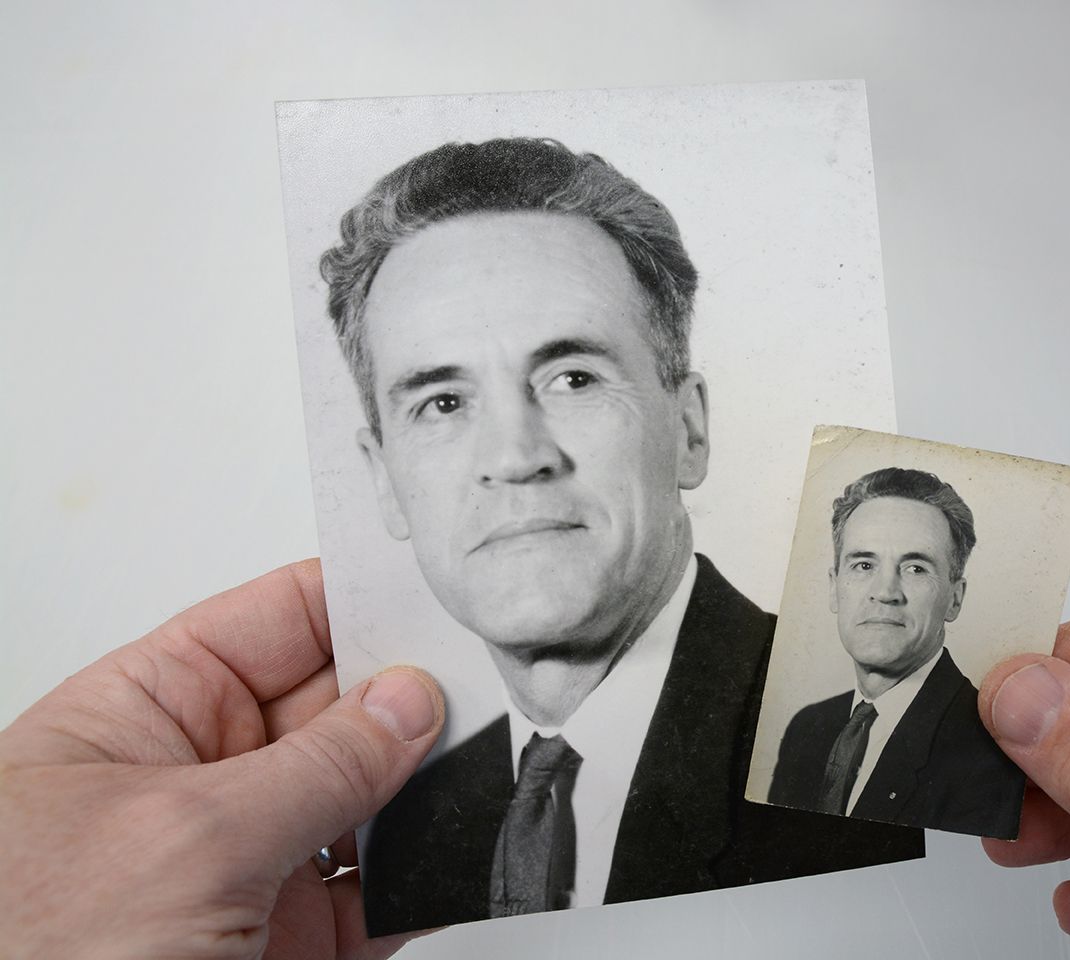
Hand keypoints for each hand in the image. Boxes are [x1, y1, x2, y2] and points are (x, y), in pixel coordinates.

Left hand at [0, 559, 444, 959]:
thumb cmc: (26, 957)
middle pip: (340, 704)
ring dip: (433, 786)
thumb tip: (408, 702)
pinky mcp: (290, 941)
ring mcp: (251, 863)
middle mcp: (205, 779)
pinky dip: (431, 875)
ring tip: (489, 766)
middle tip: (488, 684)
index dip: (358, 595)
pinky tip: (463, 854)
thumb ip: (316, 766)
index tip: (439, 589)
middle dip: (415, 694)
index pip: (277, 620)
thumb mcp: (184, 842)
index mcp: (148, 714)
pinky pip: (382, 889)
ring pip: (373, 797)